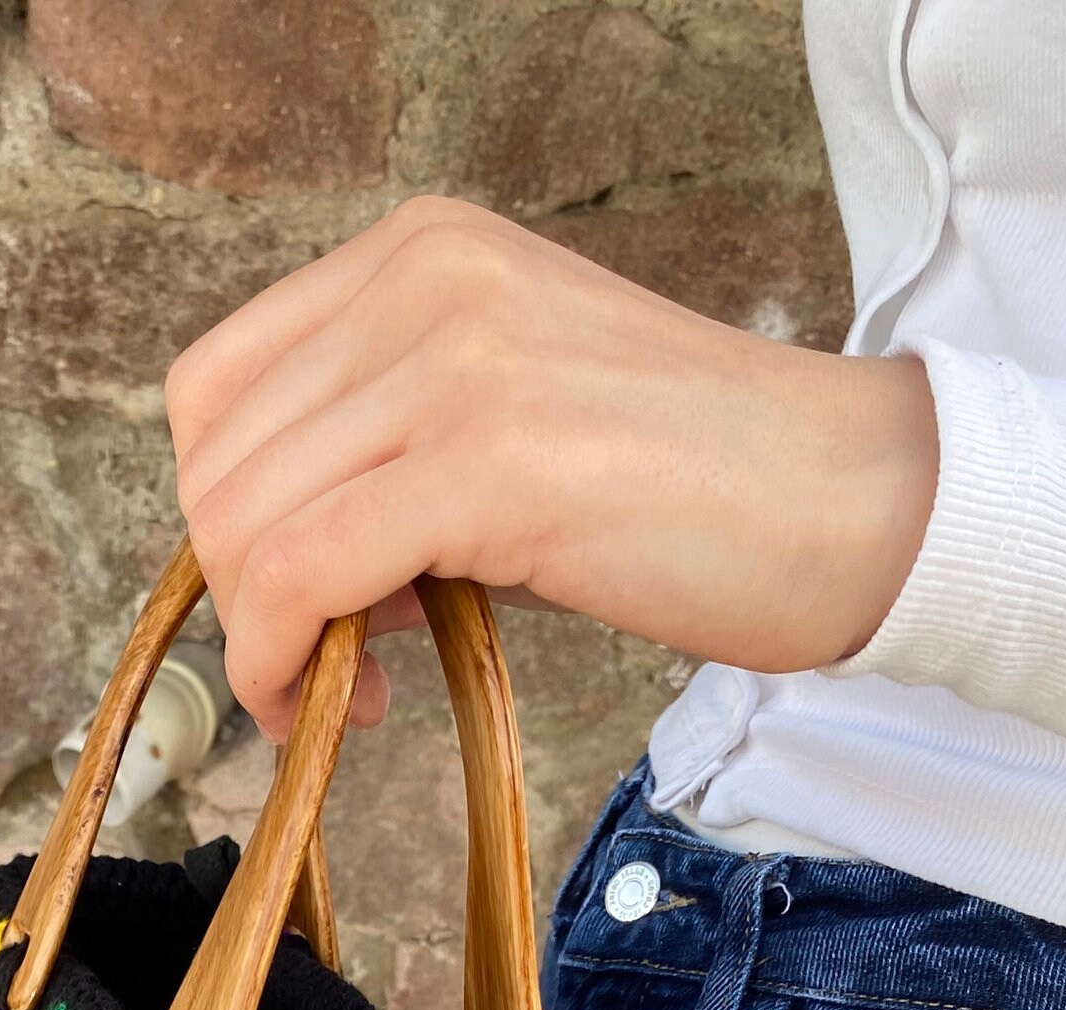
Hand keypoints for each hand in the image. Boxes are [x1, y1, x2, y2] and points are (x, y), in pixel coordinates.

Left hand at [166, 196, 937, 737]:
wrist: (848, 500)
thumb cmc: (693, 485)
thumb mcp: (508, 420)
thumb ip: (388, 456)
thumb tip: (280, 565)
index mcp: (420, 252)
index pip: (218, 388)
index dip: (229, 517)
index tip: (291, 598)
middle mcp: (422, 278)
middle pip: (217, 465)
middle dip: (244, 593)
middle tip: (324, 665)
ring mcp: (452, 358)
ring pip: (244, 524)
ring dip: (268, 639)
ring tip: (351, 685)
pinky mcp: (484, 459)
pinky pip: (299, 574)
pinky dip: (283, 660)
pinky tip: (350, 701)